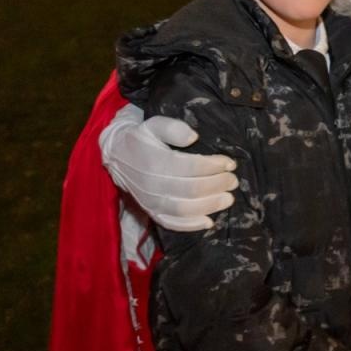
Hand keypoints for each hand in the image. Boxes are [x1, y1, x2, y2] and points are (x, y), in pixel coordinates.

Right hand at [101, 104, 236, 230]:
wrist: (117, 155)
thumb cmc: (142, 138)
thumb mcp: (154, 124)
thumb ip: (173, 128)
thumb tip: (193, 137)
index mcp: (155, 161)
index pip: (191, 167)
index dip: (214, 166)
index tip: (230, 163)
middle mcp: (152, 184)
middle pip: (192, 190)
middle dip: (217, 185)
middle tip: (233, 180)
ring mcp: (150, 201)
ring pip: (184, 209)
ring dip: (210, 206)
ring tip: (229, 198)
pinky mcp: (150, 211)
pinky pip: (171, 223)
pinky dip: (190, 226)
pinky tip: (209, 222)